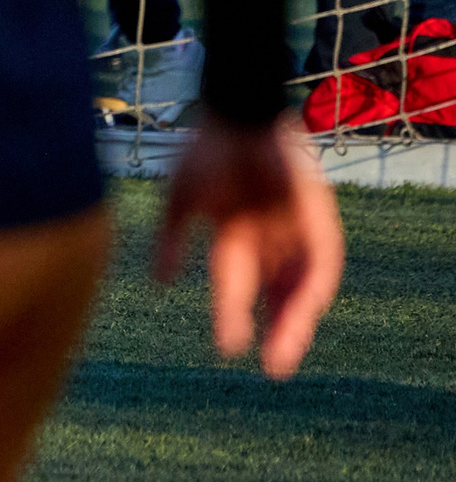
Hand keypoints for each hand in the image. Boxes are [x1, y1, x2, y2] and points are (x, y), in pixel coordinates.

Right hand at [154, 115, 342, 379]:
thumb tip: (160, 284)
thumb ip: (170, 241)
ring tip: (286, 352)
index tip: (227, 350)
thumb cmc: (202, 151)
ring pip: (300, 287)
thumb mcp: (179, 200)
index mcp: (232, 235)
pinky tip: (304, 312)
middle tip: (273, 369)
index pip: (235, 286)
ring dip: (295, 321)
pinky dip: (312, 290)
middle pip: (276, 294)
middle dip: (275, 330)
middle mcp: (267, 239)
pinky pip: (322, 264)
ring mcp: (293, 230)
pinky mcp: (317, 221)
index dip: (232, 317)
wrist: (237, 112)